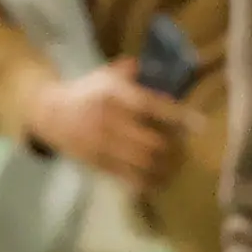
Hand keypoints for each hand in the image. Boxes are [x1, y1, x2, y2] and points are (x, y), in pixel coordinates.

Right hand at [28, 68, 193, 191]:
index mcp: (114, 95)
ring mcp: (104, 145)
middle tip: (184, 148)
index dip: (179, 117)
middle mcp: (109, 121)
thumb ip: (131, 71)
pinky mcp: (100, 164)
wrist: (51, 114)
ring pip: (144, 164)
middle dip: (175, 149)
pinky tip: (160, 180)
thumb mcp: (105, 75)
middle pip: (153, 142)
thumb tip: (158, 69)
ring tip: (176, 166)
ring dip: (166, 168)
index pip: (152, 106)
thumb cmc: (87, 93)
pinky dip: (150, 182)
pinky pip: (130, 178)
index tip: (201, 125)